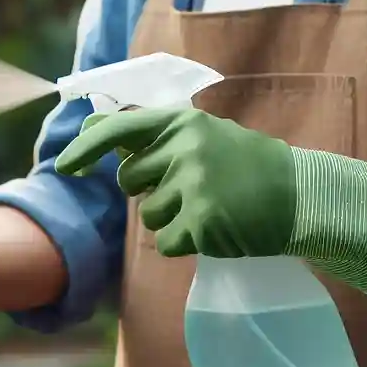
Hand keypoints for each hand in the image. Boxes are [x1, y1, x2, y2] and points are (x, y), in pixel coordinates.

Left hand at [56, 108, 295, 258]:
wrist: (301, 195)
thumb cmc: (247, 165)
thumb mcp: (202, 136)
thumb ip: (153, 135)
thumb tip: (93, 125)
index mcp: (182, 122)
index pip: (118, 128)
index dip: (86, 148)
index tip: (64, 166)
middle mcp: (184, 147)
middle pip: (130, 181)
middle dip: (151, 190)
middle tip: (192, 189)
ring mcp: (194, 184)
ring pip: (148, 216)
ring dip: (172, 220)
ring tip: (211, 208)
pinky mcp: (203, 221)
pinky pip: (168, 243)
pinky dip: (186, 244)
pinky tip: (216, 229)